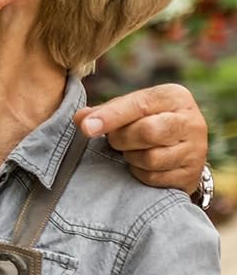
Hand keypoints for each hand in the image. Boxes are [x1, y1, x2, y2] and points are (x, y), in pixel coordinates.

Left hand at [74, 83, 207, 193]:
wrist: (180, 151)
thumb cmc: (147, 123)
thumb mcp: (130, 110)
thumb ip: (104, 112)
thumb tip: (80, 119)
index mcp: (174, 97)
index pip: (140, 104)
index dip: (110, 116)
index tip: (87, 128)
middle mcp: (191, 121)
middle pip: (148, 132)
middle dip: (122, 139)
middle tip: (116, 140)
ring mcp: (196, 149)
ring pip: (151, 158)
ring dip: (131, 158)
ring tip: (131, 151)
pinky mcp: (190, 174)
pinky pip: (154, 177)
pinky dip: (140, 173)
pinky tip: (141, 166)